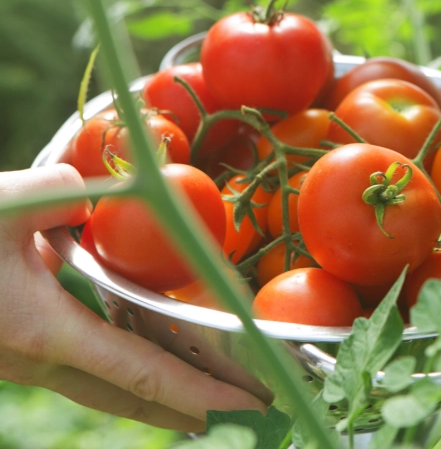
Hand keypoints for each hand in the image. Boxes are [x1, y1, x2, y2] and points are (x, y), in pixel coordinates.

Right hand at [0, 165, 268, 431]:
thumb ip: (60, 195)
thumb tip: (98, 197)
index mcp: (43, 333)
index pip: (143, 374)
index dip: (202, 393)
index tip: (251, 404)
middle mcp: (35, 360)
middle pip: (129, 397)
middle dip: (188, 407)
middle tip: (242, 411)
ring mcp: (17, 362)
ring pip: (100, 387)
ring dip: (152, 392)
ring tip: (198, 394)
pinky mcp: (6, 349)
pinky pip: (77, 368)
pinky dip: (116, 368)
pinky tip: (131, 350)